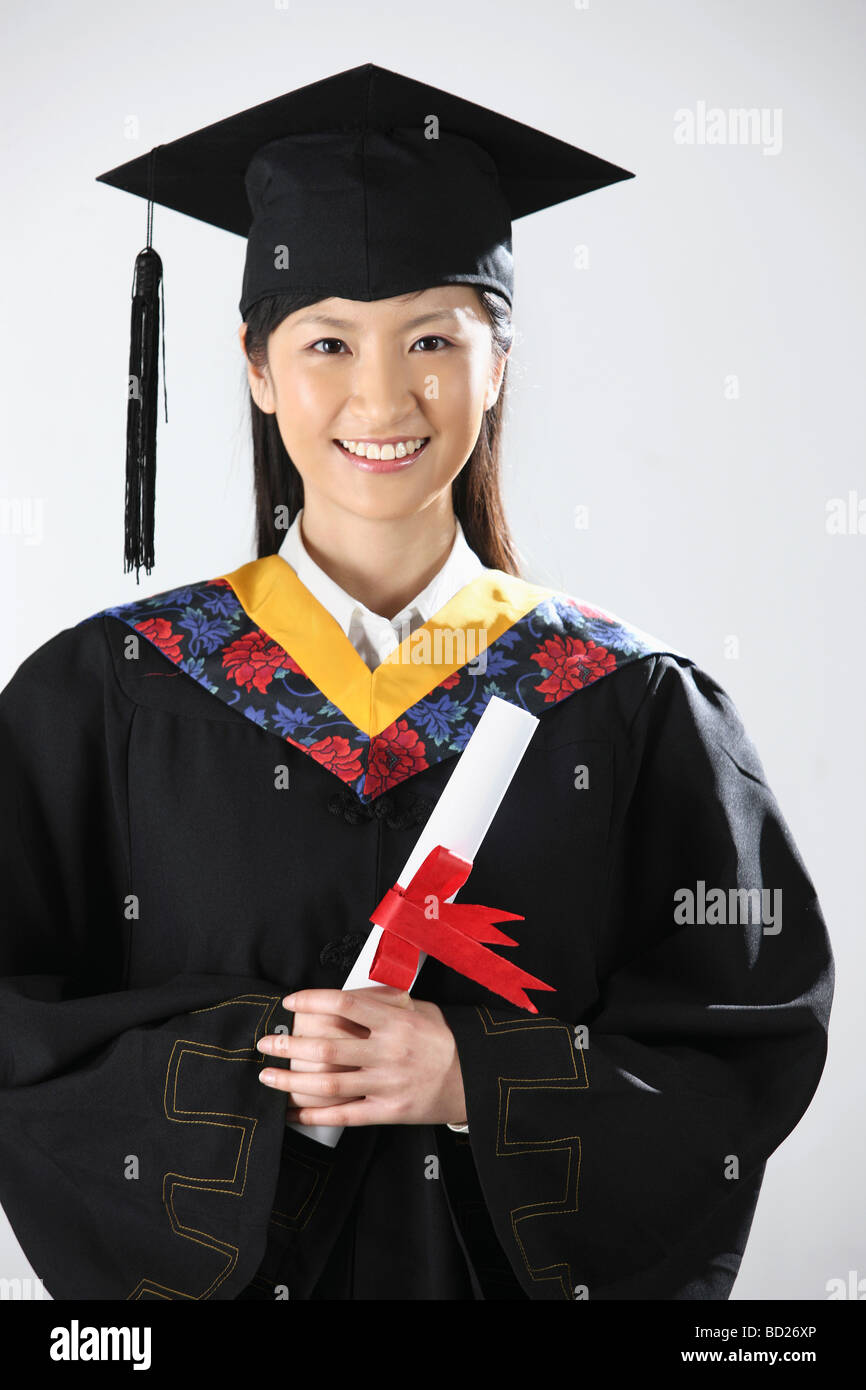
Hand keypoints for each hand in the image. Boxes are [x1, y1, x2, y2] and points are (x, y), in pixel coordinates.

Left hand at [256, 985, 467, 1126]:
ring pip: (329, 1084)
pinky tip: (293, 1112)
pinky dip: (315, 1115)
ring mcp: (387, 1085)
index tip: (290, 1001)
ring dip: (292, 1081)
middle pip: (327, 1047)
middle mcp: (388, 1052)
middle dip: (288, 1045)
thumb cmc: (444, 1039)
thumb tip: (345, 992)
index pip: (344, 1004)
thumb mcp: (420, 1008)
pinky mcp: (389, 1112)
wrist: (475, 1080)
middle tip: (266, 1042)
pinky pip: (345, 1116)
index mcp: (395, 1021)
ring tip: (268, 1076)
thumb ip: (384, 1001)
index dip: (311, 1001)